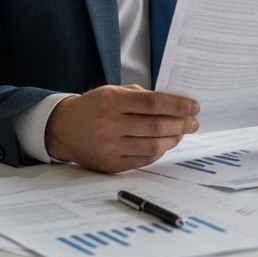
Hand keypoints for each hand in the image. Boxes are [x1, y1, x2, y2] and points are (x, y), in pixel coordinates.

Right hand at [45, 84, 199, 172]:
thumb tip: (173, 103)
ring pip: (152, 146)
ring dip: (173, 139)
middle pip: (156, 126)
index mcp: (113, 102)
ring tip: (181, 133)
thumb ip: (140, 95)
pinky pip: (143, 160)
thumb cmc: (93, 106)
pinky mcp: (110, 165)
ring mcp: (110, 147)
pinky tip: (164, 144)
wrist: (63, 129)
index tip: (194, 106)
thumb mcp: (112, 91)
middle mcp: (110, 125)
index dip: (178, 105)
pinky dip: (158, 152)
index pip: (153, 103)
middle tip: (194, 122)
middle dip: (181, 124)